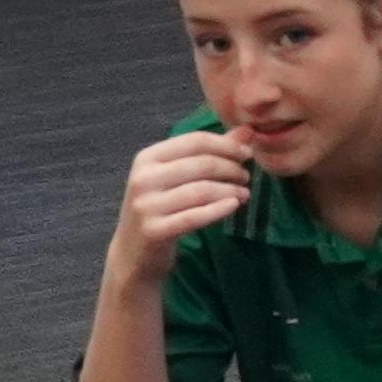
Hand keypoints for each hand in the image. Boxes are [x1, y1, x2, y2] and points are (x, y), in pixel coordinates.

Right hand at [110, 130, 257, 270]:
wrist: (133, 250)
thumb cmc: (160, 205)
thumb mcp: (177, 174)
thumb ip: (211, 151)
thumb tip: (247, 131)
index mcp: (147, 157)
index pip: (196, 141)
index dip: (227, 146)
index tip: (247, 154)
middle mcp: (143, 178)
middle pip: (202, 164)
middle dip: (231, 169)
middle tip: (246, 177)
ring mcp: (146, 205)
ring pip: (202, 190)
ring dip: (230, 190)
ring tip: (244, 193)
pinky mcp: (154, 230)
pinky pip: (195, 216)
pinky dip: (219, 209)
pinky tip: (233, 205)